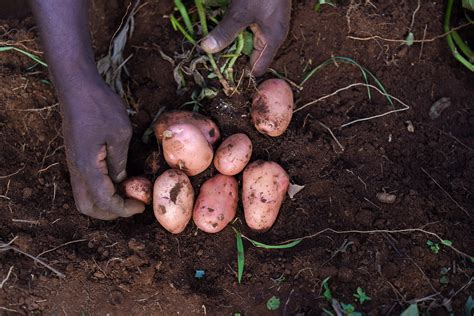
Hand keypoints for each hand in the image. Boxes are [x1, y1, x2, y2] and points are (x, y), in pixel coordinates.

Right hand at [60, 78, 144, 219]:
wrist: (76, 86)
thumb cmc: (100, 106)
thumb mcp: (120, 133)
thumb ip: (119, 161)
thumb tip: (121, 181)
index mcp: (87, 167)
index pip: (104, 201)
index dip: (123, 209)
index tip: (141, 207)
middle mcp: (76, 169)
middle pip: (87, 207)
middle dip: (110, 213)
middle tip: (132, 205)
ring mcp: (73, 164)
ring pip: (83, 197)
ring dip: (104, 203)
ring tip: (126, 196)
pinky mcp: (75, 157)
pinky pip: (84, 184)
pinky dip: (99, 191)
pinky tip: (117, 181)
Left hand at [201, 0, 290, 76]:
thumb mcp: (240, 13)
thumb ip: (225, 32)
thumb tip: (207, 49)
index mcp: (272, 40)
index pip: (257, 69)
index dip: (240, 72)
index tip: (220, 73)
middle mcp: (272, 35)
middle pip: (250, 56)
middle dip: (232, 57)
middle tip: (211, 58)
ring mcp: (267, 24)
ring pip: (246, 41)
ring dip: (230, 42)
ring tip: (212, 44)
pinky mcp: (261, 14)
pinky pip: (246, 29)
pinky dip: (234, 29)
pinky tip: (220, 28)